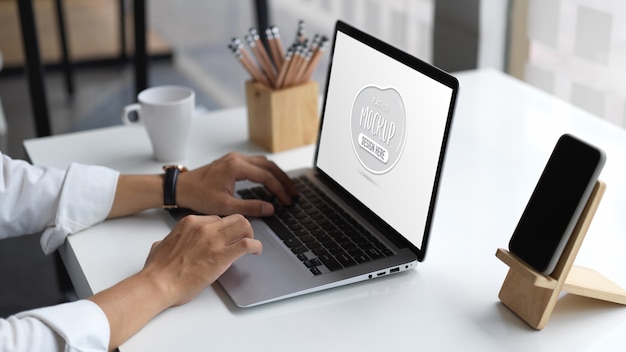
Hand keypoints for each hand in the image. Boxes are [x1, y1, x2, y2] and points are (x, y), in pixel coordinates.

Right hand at [142, 214, 261, 306]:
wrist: (158, 284)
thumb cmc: (157, 270)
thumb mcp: (160, 245)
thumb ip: (169, 240)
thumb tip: (167, 243)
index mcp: (190, 222)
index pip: (217, 218)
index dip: (225, 229)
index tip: (228, 237)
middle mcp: (204, 227)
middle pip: (234, 218)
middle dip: (241, 228)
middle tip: (243, 239)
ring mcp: (214, 240)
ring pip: (244, 226)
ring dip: (251, 235)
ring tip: (251, 245)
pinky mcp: (222, 255)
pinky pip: (248, 244)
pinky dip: (256, 246)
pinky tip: (256, 252)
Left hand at [176, 152, 297, 216]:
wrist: (181, 187)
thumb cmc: (198, 195)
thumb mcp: (225, 206)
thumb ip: (250, 207)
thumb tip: (270, 209)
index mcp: (236, 167)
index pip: (266, 176)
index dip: (279, 189)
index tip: (287, 201)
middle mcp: (237, 159)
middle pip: (269, 166)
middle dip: (283, 181)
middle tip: (293, 194)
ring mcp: (235, 158)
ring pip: (264, 163)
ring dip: (277, 175)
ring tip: (286, 189)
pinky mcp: (232, 162)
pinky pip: (256, 164)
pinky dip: (267, 172)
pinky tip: (271, 182)